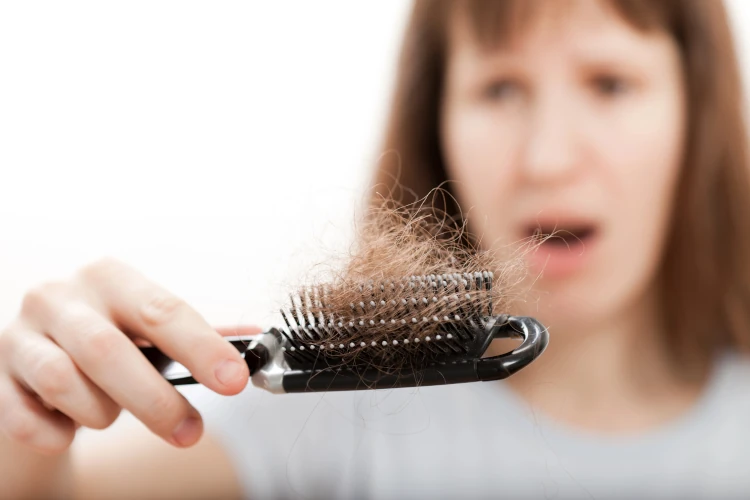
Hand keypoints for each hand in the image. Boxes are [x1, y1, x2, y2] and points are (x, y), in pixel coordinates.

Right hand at [0, 258, 258, 454]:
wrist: (34, 363)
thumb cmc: (109, 340)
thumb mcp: (149, 328)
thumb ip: (199, 334)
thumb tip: (256, 340)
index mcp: (109, 277)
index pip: (162, 311)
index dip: (201, 348)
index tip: (235, 381)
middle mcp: (60, 296)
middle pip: (110, 351)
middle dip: (156, 400)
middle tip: (189, 432)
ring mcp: (20, 335)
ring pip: (65, 384)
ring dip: (101, 413)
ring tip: (112, 415)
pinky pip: (26, 419)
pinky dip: (56, 432)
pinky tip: (69, 427)